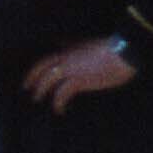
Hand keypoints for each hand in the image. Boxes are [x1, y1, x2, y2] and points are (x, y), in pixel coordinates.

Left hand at [21, 35, 138, 107]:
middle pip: (41, 69)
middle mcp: (66, 58)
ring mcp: (71, 69)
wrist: (125, 52)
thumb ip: (74, 44)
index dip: (35, 69)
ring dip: (41, 91)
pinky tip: (60, 110)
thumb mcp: (89, 43)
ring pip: (47, 81)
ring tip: (38, 99)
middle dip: (32, 79)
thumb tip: (62, 42)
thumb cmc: (113, 48)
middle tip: (27, 88)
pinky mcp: (78, 80)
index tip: (30, 77)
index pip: (45, 60)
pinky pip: (61, 94)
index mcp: (69, 50)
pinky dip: (58, 103)